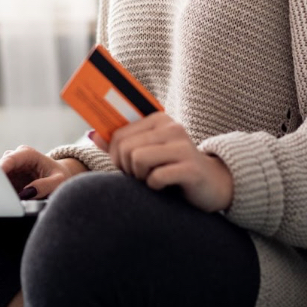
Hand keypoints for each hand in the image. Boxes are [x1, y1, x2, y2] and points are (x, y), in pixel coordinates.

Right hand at [0, 145, 73, 199]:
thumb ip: (44, 186)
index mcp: (28, 154)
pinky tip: (10, 201)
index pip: (10, 159)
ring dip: (0, 190)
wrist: (59, 176)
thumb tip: (26, 193)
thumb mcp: (58, 182)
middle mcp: (16, 158)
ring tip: (9, 202)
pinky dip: (3, 194)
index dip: (0, 169)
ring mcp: (10, 168)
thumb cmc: (60, 176)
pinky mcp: (8, 179)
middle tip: (0, 198)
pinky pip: (0, 186)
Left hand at [89, 112, 233, 212]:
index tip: (126, 167)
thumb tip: (93, 134)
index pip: (119, 134)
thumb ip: (121, 143)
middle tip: (140, 176)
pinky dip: (155, 186)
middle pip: (126, 148)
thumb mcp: (148, 152)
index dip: (115, 155)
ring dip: (140, 177)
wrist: (213, 184)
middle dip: (127, 168)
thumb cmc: (174, 168)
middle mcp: (172, 128)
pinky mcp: (191, 168)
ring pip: (137, 159)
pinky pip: (156, 177)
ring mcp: (183, 147)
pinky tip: (166, 186)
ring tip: (153, 179)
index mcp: (159, 120)